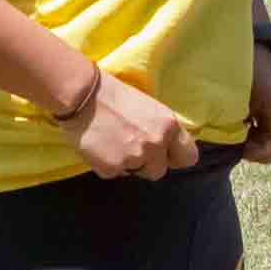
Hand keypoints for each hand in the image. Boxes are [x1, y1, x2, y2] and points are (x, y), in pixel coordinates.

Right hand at [60, 70, 198, 180]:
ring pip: (136, 173)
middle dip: (147, 163)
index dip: (175, 157)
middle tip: (131, 146)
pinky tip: (100, 147)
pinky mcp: (111, 168)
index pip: (188, 157)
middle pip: (159, 171)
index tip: (166, 155)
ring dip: (128, 164)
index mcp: (169, 126)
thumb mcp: (151, 109)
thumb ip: (162, 130)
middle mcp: (156, 144)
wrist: (82, 95)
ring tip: (113, 143)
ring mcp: (134, 157)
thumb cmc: (116, 96)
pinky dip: (107, 165)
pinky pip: (114, 173)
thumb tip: (168, 147)